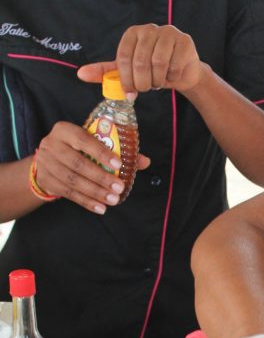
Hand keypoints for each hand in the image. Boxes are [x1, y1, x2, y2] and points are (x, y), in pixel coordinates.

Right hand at [33, 122, 149, 213]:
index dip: (101, 153)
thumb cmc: (76, 149)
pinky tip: (100, 207)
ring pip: (73, 180)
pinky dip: (86, 202)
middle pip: (78, 163)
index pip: (84, 140)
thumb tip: (144, 161)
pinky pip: (69, 193)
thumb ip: (117, 150)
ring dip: (95, 192)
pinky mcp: (46, 180)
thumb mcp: (92, 143)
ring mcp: (46, 163)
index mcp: (65, 130)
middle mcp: (52, 144)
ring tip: (113, 199)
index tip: (118, 165)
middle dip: (101, 178)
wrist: (47, 161)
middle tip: (119, 188)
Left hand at [78, 24, 203, 94]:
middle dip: (142, 82)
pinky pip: (174, 66)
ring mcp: (168, 32)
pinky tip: (171, 76)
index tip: (130, 92)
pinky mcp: (184, 41)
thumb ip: (106, 72)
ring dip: (157, 80)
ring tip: (158, 82)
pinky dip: (172, 78)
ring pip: (158, 64)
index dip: (126, 79)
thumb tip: (81, 74)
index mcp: (132, 33)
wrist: (182, 72)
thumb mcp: (128, 72)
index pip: (123, 57)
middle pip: (140, 61)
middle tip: (146, 88)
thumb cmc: (153, 70)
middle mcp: (149, 29)